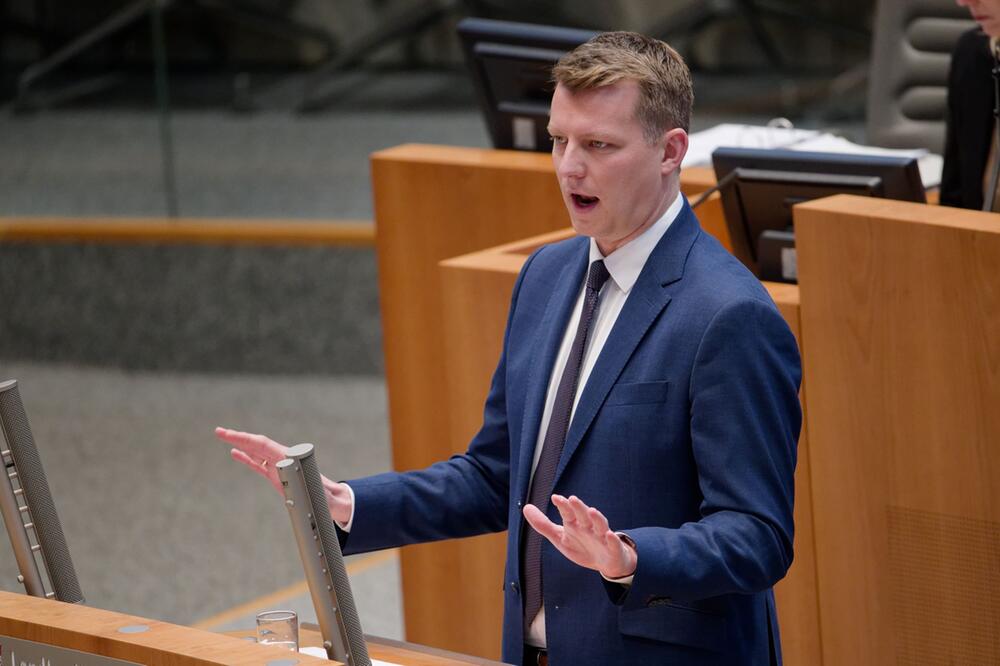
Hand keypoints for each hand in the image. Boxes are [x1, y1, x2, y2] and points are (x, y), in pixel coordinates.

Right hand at [214, 427, 353, 524]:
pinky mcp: (277, 475)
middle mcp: (284, 459)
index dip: (248, 440)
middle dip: (239, 437)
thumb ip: (316, 494)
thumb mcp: (320, 496)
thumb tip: (308, 489)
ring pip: (256, 451)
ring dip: (240, 443)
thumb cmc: (326, 498)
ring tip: (222, 435)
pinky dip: (246, 457)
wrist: (331, 500)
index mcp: (291, 460)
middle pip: (258, 444)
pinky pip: (258, 464)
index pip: (266, 447)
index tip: (232, 437)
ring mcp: (279, 466)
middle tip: (219, 431)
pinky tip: (234, 452)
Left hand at [522, 494, 636, 578]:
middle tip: (572, 499)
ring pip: (600, 525)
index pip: (568, 513)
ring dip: (596, 518)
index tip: (555, 497)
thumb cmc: (581, 546)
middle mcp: (588, 527)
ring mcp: (601, 536)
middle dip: (578, 507)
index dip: (563, 506)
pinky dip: (612, 539)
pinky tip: (609, 534)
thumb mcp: (559, 537)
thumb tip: (525, 507)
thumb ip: (542, 524)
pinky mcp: (613, 548)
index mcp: (575, 524)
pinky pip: (613, 543)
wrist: (606, 562)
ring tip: (591, 510)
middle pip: (583, 515)